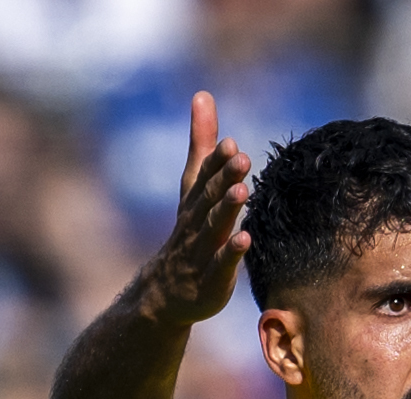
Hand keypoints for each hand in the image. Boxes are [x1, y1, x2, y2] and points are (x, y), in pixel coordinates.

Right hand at [135, 91, 252, 327]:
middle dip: (223, 178)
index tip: (230, 142)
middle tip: (241, 158)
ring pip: (213, 228)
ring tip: (242, 191)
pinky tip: (245, 239)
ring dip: (226, 210)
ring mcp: (202, 252)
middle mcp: (196, 224)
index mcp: (194, 202)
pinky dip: (231, 253)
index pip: (204, 177)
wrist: (166, 293)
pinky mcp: (211, 280)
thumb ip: (201, 144)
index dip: (215, 161)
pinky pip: (221, 265)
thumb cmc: (189, 232)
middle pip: (209, 199)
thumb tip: (203, 94)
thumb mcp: (194, 187)